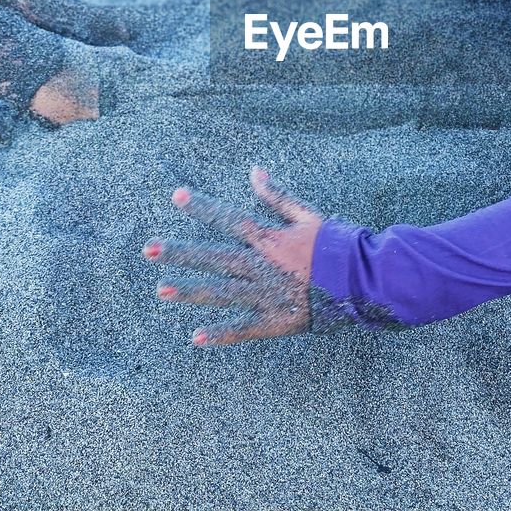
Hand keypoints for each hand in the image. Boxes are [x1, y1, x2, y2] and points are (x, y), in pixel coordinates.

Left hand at [143, 166, 324, 346]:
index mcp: (269, 239)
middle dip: (180, 253)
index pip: (228, 219)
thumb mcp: (308, 215)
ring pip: (220, 292)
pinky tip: (196, 338)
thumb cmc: (337, 245)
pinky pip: (243, 328)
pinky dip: (220, 334)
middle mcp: (260, 266)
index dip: (202, 207)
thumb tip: (254, 171)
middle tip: (148, 250)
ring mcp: (265, 295)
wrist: (362, 279)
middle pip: (213, 257)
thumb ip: (277, 196)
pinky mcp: (275, 320)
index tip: (177, 196)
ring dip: (189, 292)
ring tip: (161, 290)